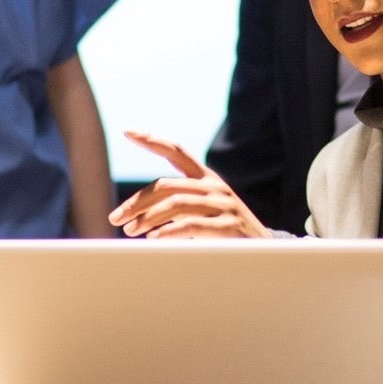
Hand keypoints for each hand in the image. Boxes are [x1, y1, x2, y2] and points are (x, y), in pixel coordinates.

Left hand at [107, 131, 269, 238]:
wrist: (266, 252)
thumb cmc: (225, 234)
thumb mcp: (202, 214)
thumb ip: (176, 208)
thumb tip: (135, 218)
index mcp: (206, 178)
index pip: (177, 151)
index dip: (152, 140)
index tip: (128, 131)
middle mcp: (214, 186)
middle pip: (166, 185)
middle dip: (137, 201)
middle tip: (116, 218)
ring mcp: (224, 204)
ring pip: (176, 203)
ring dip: (148, 218)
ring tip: (130, 232)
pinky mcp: (230, 226)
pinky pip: (192, 226)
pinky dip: (169, 232)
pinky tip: (154, 240)